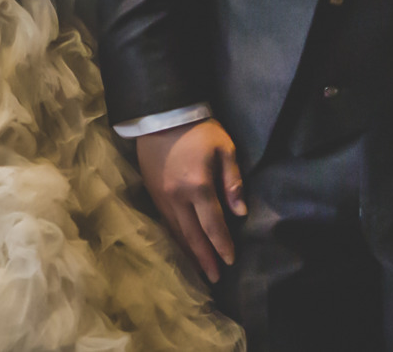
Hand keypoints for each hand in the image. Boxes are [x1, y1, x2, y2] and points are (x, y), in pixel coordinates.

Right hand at [136, 117, 243, 283]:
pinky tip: (182, 246)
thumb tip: (241, 213)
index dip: (222, 245)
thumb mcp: (224, 149)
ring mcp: (162, 197)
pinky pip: (166, 222)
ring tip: (199, 270)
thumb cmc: (198, 129)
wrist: (161, 114)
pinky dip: (176, 238)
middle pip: (193, 235)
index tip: (231, 261)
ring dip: (189, 252)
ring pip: (177, 232)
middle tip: (215, 278)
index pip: (213, 225)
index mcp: (198, 186)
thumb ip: (233, 182)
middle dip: (205, 259)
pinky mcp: (152, 192)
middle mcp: (178, 197)